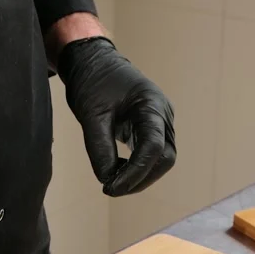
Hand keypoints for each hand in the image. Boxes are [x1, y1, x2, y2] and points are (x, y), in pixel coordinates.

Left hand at [58, 37, 175, 196]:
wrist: (94, 64)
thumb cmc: (93, 82)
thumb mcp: (90, 114)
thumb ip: (99, 147)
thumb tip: (107, 179)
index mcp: (151, 105)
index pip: (153, 147)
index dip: (135, 172)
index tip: (112, 188)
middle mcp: (162, 115)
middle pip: (164, 158)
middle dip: (140, 179)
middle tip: (111, 189)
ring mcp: (161, 123)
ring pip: (161, 160)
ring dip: (140, 177)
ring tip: (113, 182)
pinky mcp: (152, 130)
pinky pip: (152, 156)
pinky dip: (137, 169)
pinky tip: (117, 172)